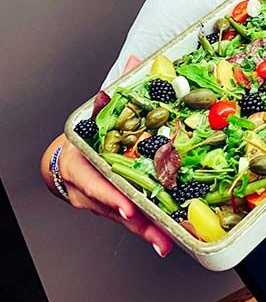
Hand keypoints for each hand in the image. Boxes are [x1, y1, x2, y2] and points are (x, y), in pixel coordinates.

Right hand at [42, 53, 173, 257]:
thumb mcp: (96, 113)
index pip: (95, 182)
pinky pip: (129, 223)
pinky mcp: (112, 211)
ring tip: (166, 242)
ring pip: (122, 221)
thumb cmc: (83, 138)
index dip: (111, 195)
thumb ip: (116, 89)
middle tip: (157, 232)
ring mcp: (99, 204)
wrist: (62, 162)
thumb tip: (136, 59)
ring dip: (145, 232)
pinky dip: (146, 231)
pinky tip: (165, 241)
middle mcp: (88, 189)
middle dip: (136, 222)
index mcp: (82, 164)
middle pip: (112, 208)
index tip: (129, 206)